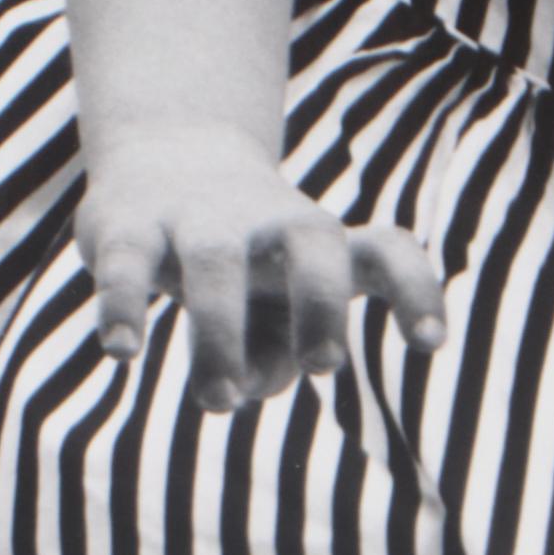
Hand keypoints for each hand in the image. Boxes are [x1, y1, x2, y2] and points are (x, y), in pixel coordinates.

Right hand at [76, 120, 445, 407]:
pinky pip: (126, 263)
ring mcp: (198, 218)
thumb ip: (274, 356)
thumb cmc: (245, 265)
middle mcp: (270, 222)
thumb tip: (248, 386)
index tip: (431, 344)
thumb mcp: (273, 314)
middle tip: (325, 367)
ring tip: (220, 401)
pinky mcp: (128, 225)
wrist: (165, 153)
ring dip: (221, 331)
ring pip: (216, 262)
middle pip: (313, 241)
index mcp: (321, 242)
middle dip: (322, 302)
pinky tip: (122, 352)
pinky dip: (122, 305)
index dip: (415, 292)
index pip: (385, 252)